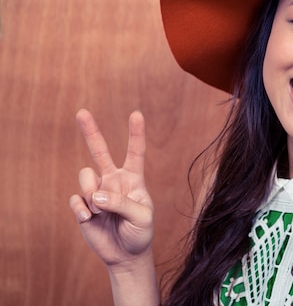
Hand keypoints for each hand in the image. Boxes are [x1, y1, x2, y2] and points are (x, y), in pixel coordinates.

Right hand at [69, 109, 154, 269]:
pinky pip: (76, 199)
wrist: (126, 255)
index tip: (136, 114)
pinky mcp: (84, 206)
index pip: (135, 152)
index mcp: (133, 179)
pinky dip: (82, 210)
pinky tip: (90, 219)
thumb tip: (97, 195)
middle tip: (82, 112)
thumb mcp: (141, 217)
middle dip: (91, 132)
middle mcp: (113, 181)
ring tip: (101, 211)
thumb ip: (121, 203)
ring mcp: (97, 192)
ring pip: (86, 177)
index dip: (135, 134)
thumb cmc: (140, 232)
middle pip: (100, 152)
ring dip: (92, 193)